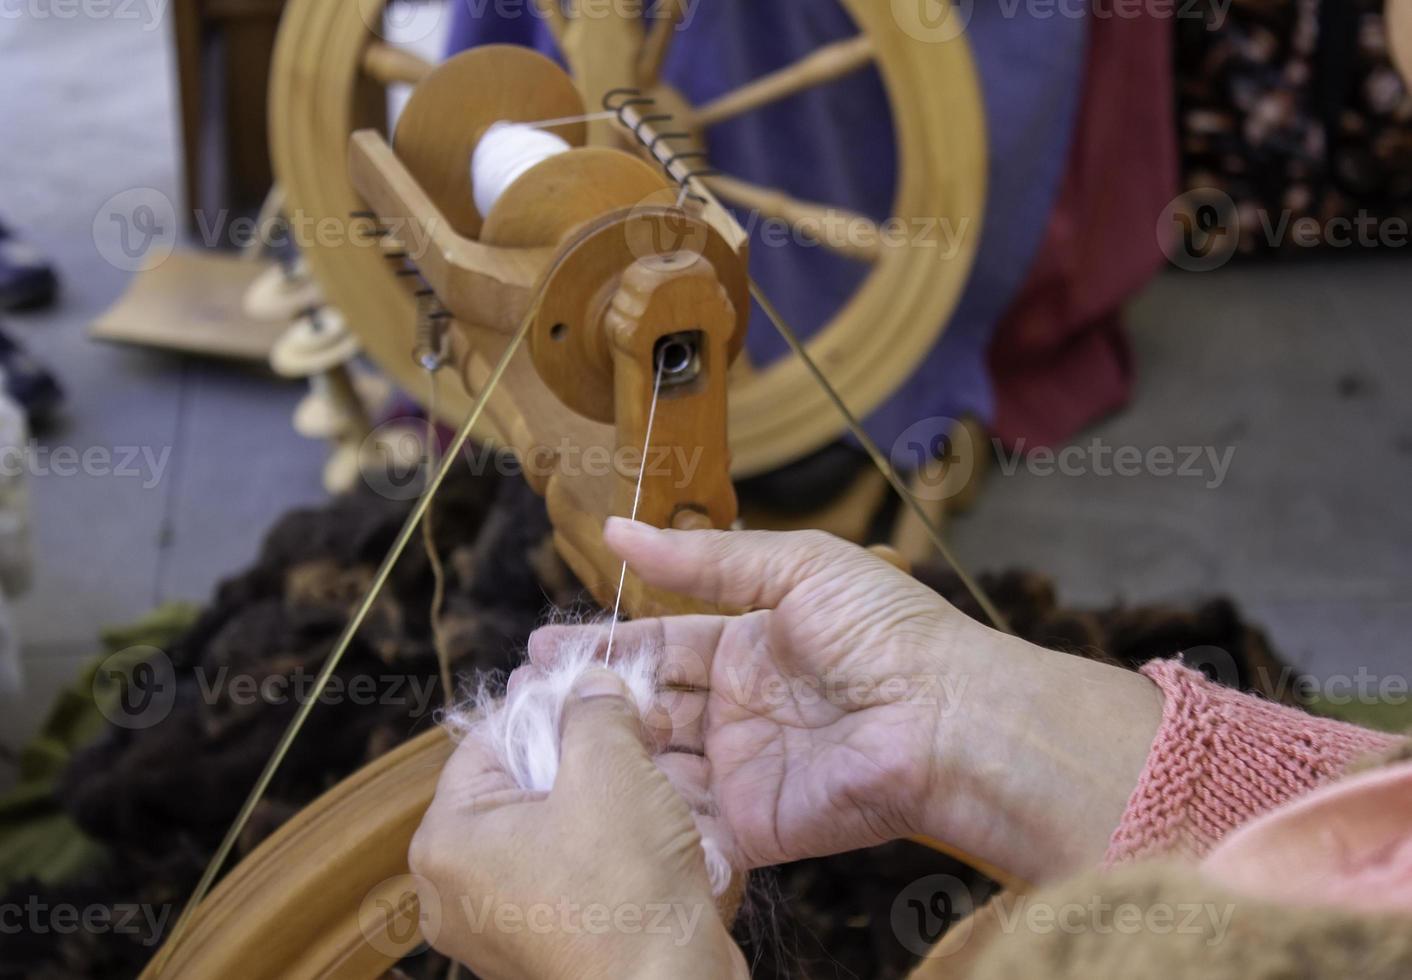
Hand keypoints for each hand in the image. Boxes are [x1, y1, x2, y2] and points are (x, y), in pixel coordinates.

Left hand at [409, 669, 747, 979]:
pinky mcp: (549, 948)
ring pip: (556, 827)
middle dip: (587, 752)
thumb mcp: (610, 766)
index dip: (551, 705)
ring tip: (658, 780)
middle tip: (640, 731)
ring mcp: (502, 927)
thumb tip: (592, 683)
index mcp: (446, 842)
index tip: (601, 690)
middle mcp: (457, 891)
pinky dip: (615, 846)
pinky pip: (577, 873)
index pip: (488, 739)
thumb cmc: (626, 889)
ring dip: (608, 795)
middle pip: (523, 784)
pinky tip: (659, 834)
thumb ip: (595, 707)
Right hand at [534, 521, 1163, 883]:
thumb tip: (617, 530)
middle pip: (649, 706)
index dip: (604, 645)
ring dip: (602, 752)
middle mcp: (741, 708)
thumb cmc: (886, 632)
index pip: (660, 646)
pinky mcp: (752, 824)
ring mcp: (745, 768)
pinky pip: (684, 820)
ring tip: (536, 739)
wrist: (946, 719)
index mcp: (751, 646)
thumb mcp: (795, 568)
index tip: (542, 646)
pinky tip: (585, 795)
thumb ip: (704, 559)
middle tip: (523, 693)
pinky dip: (639, 810)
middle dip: (589, 700)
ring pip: (655, 763)